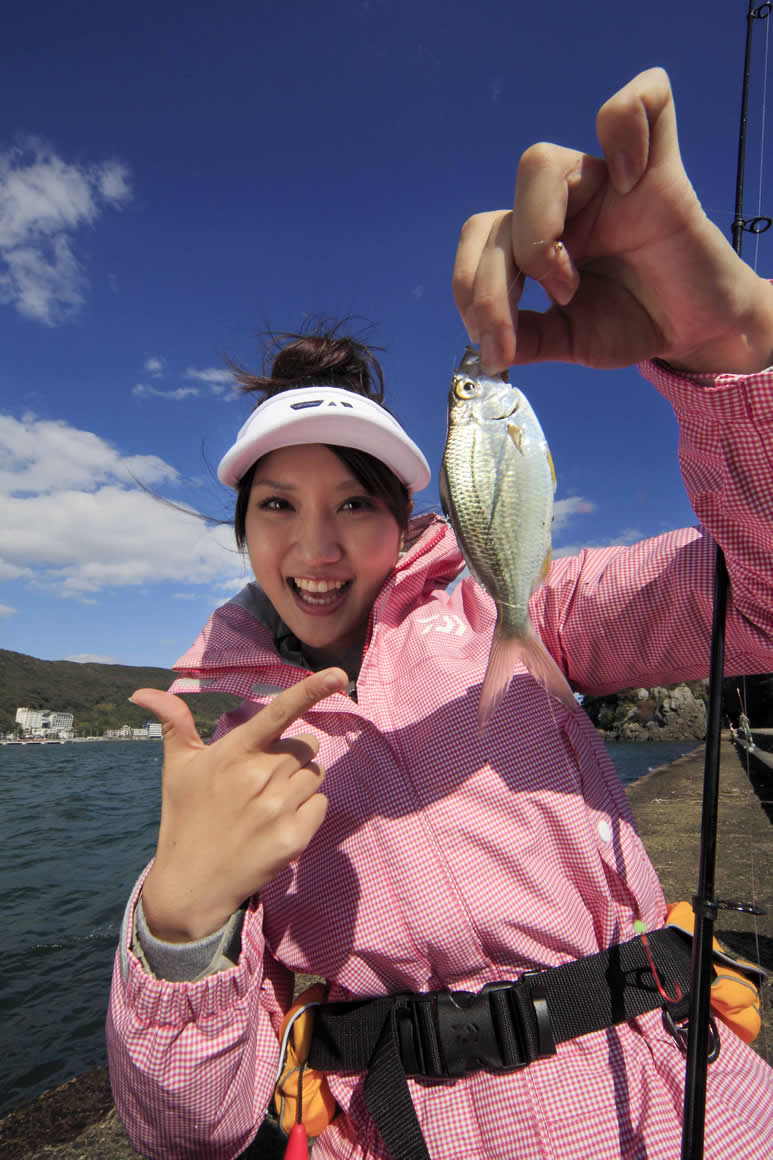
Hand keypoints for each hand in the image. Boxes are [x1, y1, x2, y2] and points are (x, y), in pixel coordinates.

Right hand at [131, 668, 347, 941]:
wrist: (191, 885)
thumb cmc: (185, 817)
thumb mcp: (177, 768)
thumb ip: (174, 724)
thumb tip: (142, 691)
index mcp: (233, 754)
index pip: (278, 714)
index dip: (310, 691)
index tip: (337, 675)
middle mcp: (258, 777)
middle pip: (306, 747)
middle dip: (291, 758)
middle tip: (262, 780)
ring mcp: (278, 809)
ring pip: (316, 774)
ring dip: (300, 784)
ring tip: (268, 803)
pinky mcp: (294, 838)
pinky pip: (321, 805)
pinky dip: (307, 811)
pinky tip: (278, 823)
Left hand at [453, 68, 772, 374]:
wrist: (693, 328)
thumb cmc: (632, 322)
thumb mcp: (570, 341)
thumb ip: (528, 340)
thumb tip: (488, 348)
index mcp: (534, 240)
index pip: (478, 242)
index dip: (471, 291)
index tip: (500, 345)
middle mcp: (561, 205)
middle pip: (497, 216)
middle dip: (494, 281)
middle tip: (535, 318)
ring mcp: (605, 182)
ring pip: (538, 164)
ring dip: (537, 231)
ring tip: (568, 284)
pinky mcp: (659, 170)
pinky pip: (646, 101)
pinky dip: (627, 123)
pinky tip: (628, 179)